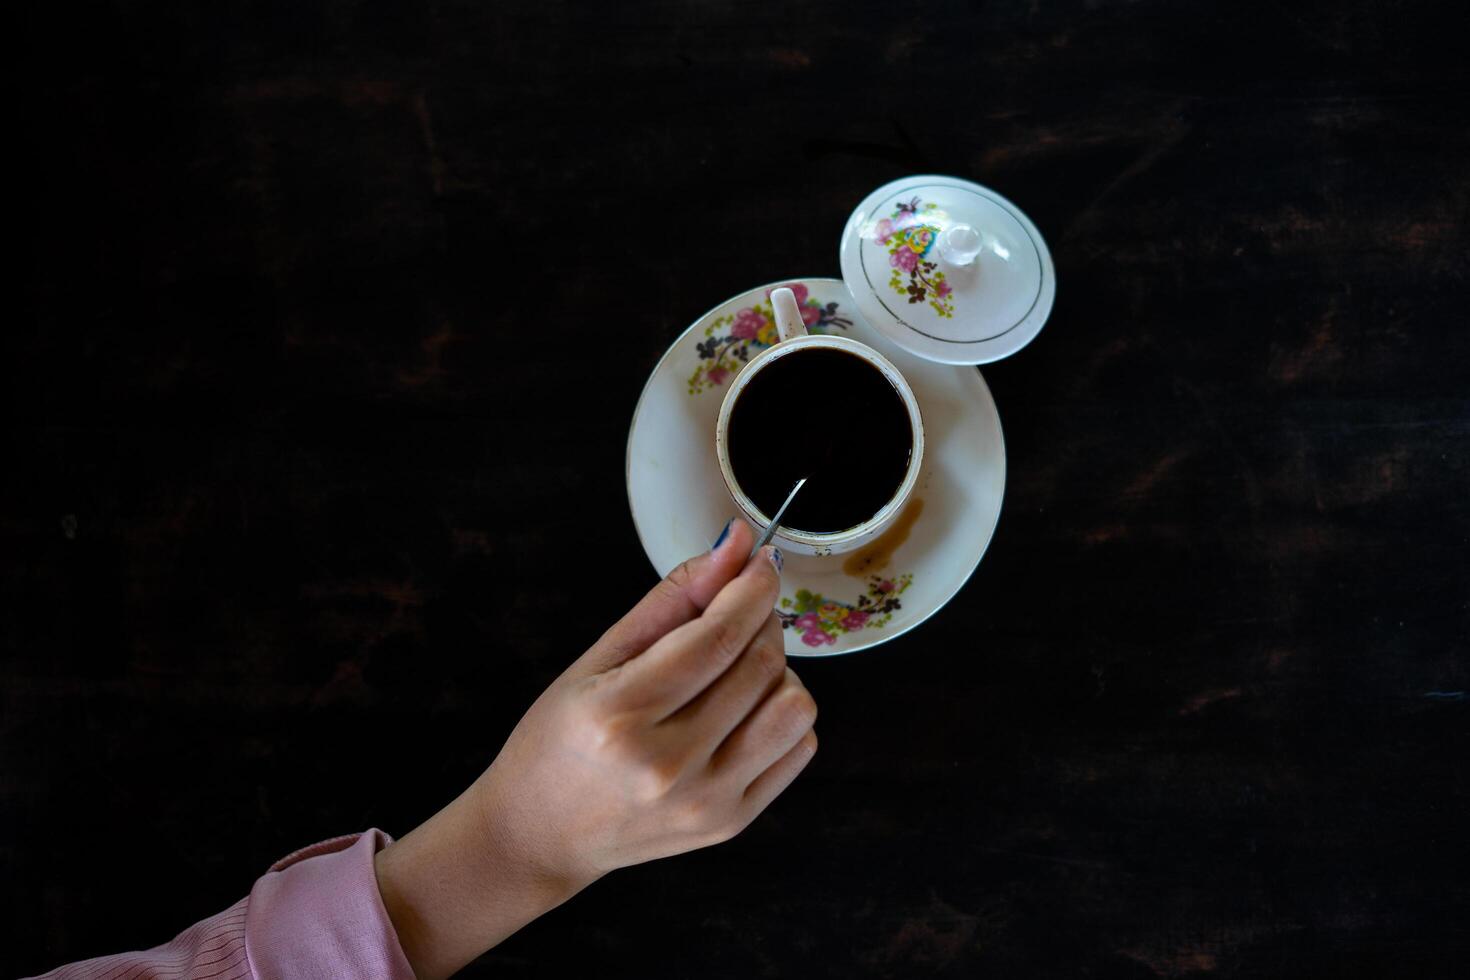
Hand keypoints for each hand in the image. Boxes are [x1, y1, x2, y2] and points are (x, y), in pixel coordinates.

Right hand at [375, 520, 817, 978]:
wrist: (541, 833)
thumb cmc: (560, 739)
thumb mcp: (597, 659)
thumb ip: (671, 599)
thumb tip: (734, 544)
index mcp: (621, 716)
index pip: (718, 637)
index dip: (751, 589)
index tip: (761, 562)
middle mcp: (668, 765)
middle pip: (761, 666)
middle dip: (761, 621)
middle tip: (736, 614)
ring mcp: (705, 802)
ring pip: (794, 707)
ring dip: (778, 672)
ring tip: (737, 671)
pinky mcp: (730, 823)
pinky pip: (797, 748)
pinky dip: (781, 716)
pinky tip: (742, 712)